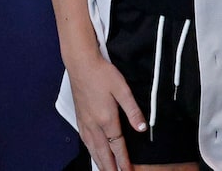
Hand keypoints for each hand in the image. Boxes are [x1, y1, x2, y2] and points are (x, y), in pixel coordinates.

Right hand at [66, 53, 145, 170]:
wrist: (80, 63)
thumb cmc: (101, 73)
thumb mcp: (122, 89)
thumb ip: (133, 110)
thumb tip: (142, 128)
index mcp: (106, 119)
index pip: (116, 146)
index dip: (123, 161)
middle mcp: (93, 124)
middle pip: (102, 152)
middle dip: (110, 167)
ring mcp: (84, 121)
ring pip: (92, 148)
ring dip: (99, 162)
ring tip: (105, 170)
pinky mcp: (79, 117)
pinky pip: (85, 140)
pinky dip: (90, 151)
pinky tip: (92, 152)